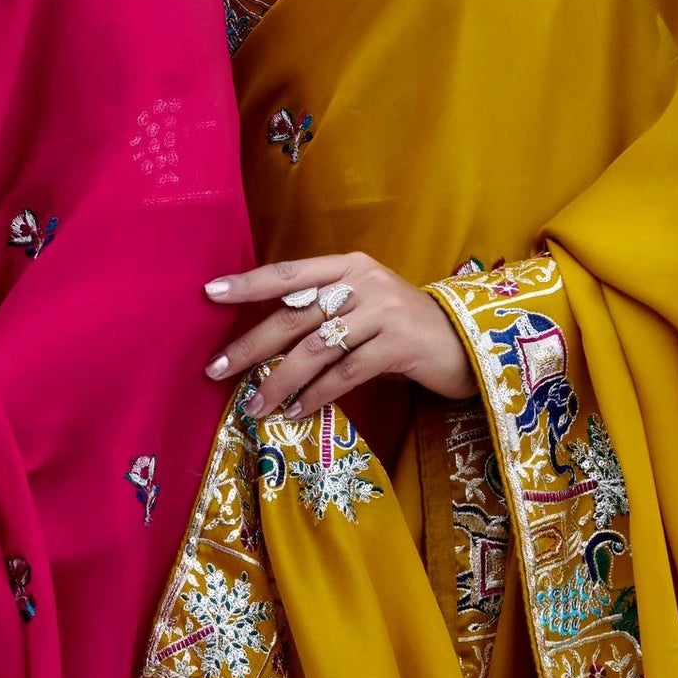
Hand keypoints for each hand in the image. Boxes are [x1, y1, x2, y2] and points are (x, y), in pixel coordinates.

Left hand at [203, 253, 475, 419]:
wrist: (467, 342)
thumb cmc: (405, 327)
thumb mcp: (364, 307)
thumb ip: (324, 312)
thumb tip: (264, 341)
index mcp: (349, 266)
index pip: (289, 273)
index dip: (249, 283)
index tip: (210, 293)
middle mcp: (364, 282)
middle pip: (294, 316)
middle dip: (252, 345)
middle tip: (218, 369)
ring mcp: (384, 311)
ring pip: (316, 349)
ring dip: (280, 381)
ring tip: (255, 404)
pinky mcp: (400, 344)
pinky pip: (346, 374)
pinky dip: (317, 396)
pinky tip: (297, 411)